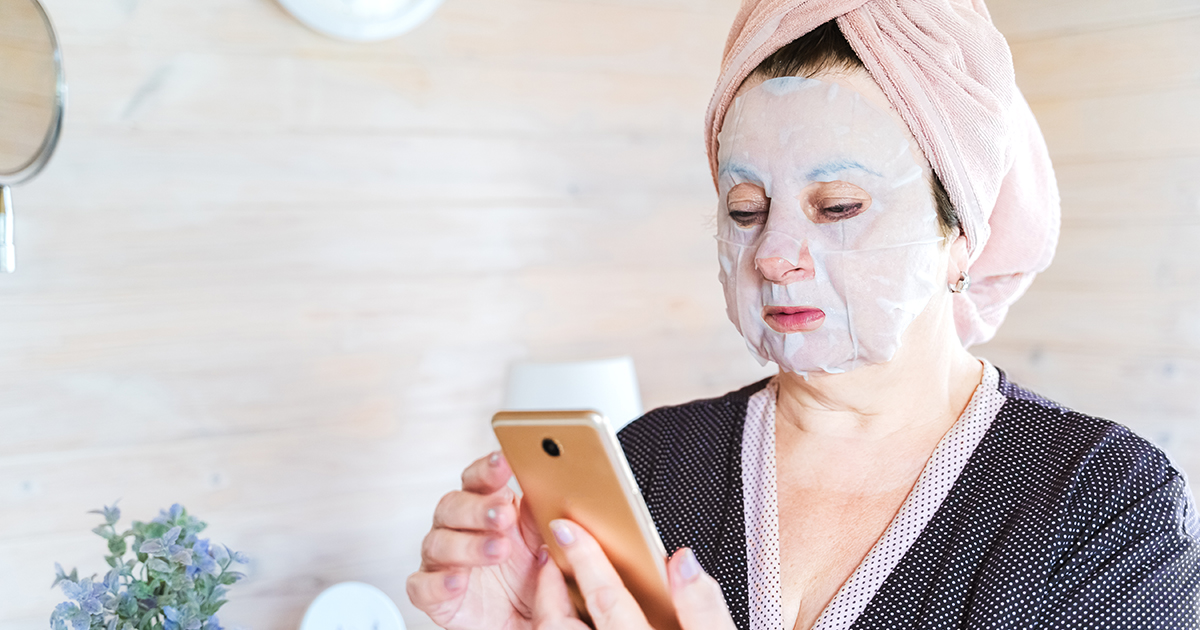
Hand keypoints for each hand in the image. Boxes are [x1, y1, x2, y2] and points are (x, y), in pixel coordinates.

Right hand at [407, 452, 542, 629]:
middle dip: (477, 509)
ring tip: (499, 550)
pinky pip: (422, 585)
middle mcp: (457, 528)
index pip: (477, 480)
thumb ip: (541, 514)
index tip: (503, 462)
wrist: (522, 616)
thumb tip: (550, 488)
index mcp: (484, 507)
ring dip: (468, 545)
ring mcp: (441, 560)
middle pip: (452, 506)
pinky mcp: (431, 593)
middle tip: (504, 514)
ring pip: (439, 543)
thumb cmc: (530, 572)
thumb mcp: (544, 541)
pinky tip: (458, 580)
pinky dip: (437, 583)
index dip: (487, 470)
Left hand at [532, 519, 736, 629]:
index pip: (606, 599)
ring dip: (547, 616)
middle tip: (552, 560)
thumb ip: (704, 608)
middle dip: (549, 591)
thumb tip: (682, 559)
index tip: (567, 529)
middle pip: (558, 625)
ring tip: (553, 592)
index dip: (585, 560)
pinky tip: (567, 622)